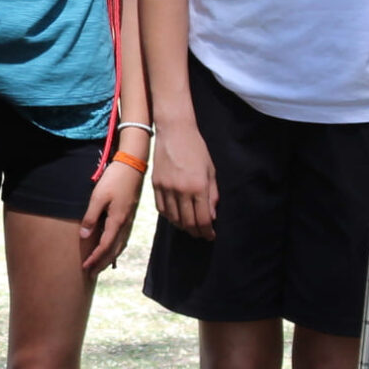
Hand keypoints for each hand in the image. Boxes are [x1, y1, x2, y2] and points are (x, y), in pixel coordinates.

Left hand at [79, 157, 145, 273]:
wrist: (133, 166)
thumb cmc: (114, 179)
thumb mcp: (98, 197)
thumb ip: (91, 217)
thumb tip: (84, 236)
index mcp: (117, 221)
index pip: (105, 247)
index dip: (94, 259)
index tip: (85, 267)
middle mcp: (125, 225)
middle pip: (114, 251)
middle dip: (102, 263)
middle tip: (91, 273)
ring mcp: (129, 221)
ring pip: (120, 246)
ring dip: (109, 258)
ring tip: (100, 266)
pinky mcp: (130, 216)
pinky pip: (123, 238)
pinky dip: (116, 248)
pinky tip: (113, 249)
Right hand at [152, 125, 218, 239]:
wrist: (174, 132)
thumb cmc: (196, 149)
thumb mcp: (210, 171)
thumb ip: (212, 195)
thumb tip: (211, 217)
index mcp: (198, 186)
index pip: (202, 219)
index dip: (207, 232)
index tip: (210, 235)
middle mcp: (181, 190)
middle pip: (187, 222)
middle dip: (196, 232)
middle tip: (201, 234)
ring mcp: (166, 188)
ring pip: (173, 218)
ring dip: (183, 226)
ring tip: (190, 227)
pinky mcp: (156, 185)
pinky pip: (162, 209)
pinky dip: (170, 217)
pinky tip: (176, 217)